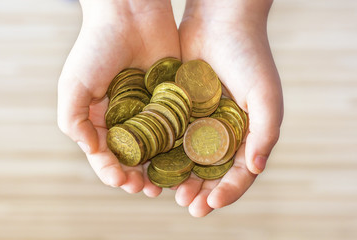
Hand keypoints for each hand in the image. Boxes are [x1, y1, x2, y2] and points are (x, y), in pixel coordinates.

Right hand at [57, 0, 179, 195]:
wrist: (131, 14)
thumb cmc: (97, 47)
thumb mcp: (73, 85)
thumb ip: (73, 121)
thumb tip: (91, 150)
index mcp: (101, 118)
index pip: (105, 154)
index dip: (111, 171)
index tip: (122, 181)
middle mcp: (126, 119)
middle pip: (132, 157)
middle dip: (136, 177)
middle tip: (145, 189)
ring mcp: (150, 112)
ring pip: (156, 149)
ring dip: (158, 170)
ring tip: (163, 186)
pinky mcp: (172, 102)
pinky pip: (176, 129)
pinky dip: (178, 148)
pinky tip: (183, 162)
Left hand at [175, 0, 283, 216]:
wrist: (220, 21)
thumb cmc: (249, 55)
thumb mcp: (266, 94)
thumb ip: (265, 131)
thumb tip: (256, 168)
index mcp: (247, 133)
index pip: (240, 172)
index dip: (229, 190)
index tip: (212, 202)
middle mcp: (223, 132)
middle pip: (212, 172)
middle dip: (202, 191)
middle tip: (189, 206)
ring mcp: (200, 122)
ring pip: (189, 160)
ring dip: (181, 179)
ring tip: (169, 194)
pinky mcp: (180, 110)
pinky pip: (171, 137)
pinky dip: (164, 154)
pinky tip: (154, 166)